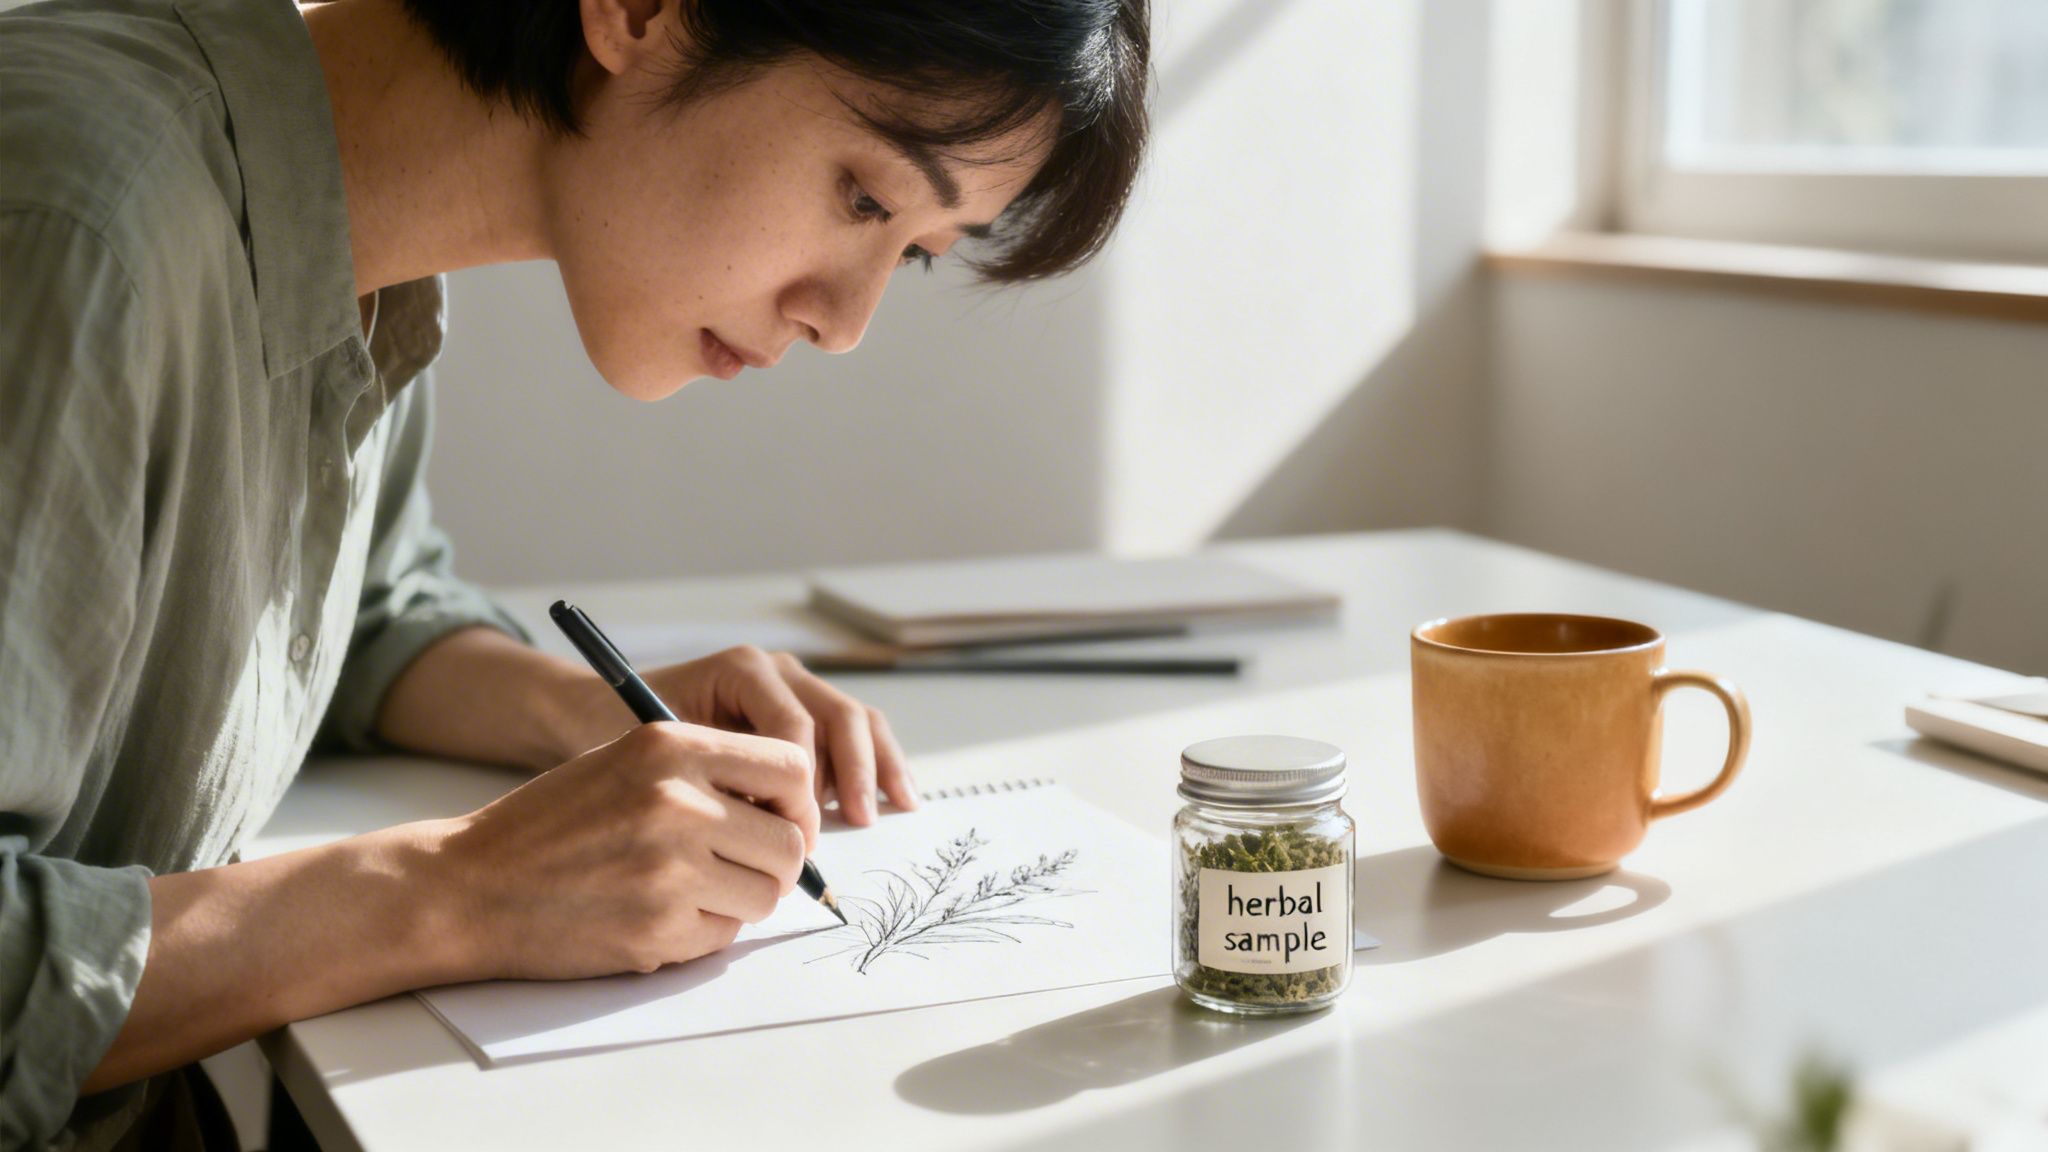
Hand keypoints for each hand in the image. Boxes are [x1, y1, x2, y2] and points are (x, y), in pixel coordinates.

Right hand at [435, 722, 819, 978]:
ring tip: (692, 891)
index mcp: (670, 747)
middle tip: (741, 868)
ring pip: (765, 894)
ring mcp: (671, 869)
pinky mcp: (660, 928)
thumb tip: (789, 809)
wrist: (468, 886)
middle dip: (776, 862)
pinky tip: (657, 916)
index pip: (791, 767)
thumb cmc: (549, 824)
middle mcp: (678, 801)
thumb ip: (703, 772)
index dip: (795, 802)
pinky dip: (704, 932)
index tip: (778, 819)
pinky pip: (725, 936)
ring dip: (741, 900)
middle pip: (789, 842)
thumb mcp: (624, 762)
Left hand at [559, 645, 917, 824]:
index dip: (802, 784)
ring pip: (855, 721)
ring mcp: (795, 688)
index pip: (794, 726)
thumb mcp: (658, 753)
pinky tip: (894, 799)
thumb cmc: (618, 732)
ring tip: (883, 813)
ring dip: (875, 767)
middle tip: (856, 823)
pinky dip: (876, 764)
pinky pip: (853, 733)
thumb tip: (766, 829)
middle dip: (852, 772)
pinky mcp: (805, 712)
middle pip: (838, 715)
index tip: (795, 833)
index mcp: (743, 670)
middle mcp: (777, 671)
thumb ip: (713, 779)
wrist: (598, 712)